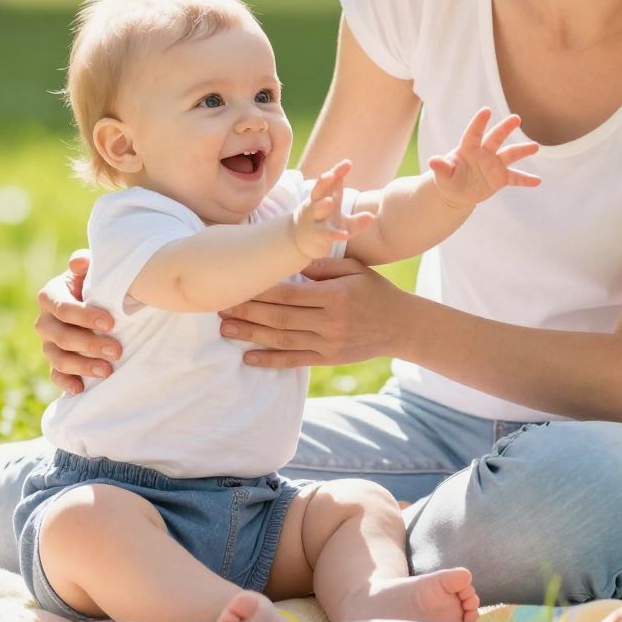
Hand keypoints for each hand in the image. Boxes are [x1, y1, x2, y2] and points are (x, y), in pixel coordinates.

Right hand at [36, 249, 119, 395]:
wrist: (102, 304)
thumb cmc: (99, 284)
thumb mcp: (94, 272)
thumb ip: (86, 265)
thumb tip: (78, 261)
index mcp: (50, 296)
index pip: (61, 307)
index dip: (84, 315)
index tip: (111, 322)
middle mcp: (46, 321)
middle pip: (60, 336)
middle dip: (89, 344)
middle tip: (117, 349)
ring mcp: (49, 344)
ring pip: (58, 358)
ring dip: (82, 365)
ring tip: (108, 370)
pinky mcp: (57, 363)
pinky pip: (55, 376)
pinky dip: (65, 383)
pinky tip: (81, 388)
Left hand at [218, 257, 410, 367]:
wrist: (402, 326)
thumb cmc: (375, 290)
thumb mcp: (354, 269)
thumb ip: (321, 265)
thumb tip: (289, 260)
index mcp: (334, 296)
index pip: (289, 294)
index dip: (260, 291)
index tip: (237, 286)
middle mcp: (330, 322)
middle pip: (280, 317)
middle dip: (247, 312)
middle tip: (220, 307)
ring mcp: (329, 343)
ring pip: (283, 340)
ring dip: (251, 335)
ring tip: (225, 330)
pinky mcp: (328, 359)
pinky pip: (294, 361)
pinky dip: (270, 361)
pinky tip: (248, 358)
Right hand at [292, 160, 376, 258]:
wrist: (299, 242)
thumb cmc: (324, 225)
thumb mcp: (341, 221)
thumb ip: (357, 218)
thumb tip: (373, 216)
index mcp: (323, 197)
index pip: (329, 182)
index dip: (337, 172)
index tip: (347, 163)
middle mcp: (315, 206)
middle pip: (317, 191)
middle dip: (323, 182)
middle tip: (331, 175)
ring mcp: (314, 220)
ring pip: (316, 210)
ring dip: (322, 205)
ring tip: (330, 201)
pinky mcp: (316, 236)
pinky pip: (325, 234)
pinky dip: (334, 234)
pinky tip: (345, 235)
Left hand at [428, 107, 540, 207]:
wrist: (457, 193)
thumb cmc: (448, 179)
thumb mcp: (443, 175)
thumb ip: (441, 167)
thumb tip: (432, 160)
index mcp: (468, 149)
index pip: (474, 133)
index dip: (479, 122)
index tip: (486, 111)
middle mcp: (483, 153)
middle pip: (496, 138)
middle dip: (505, 128)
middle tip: (516, 119)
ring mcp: (494, 165)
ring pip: (510, 154)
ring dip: (522, 150)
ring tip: (535, 146)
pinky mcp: (500, 178)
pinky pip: (515, 177)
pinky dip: (525, 179)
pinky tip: (537, 181)